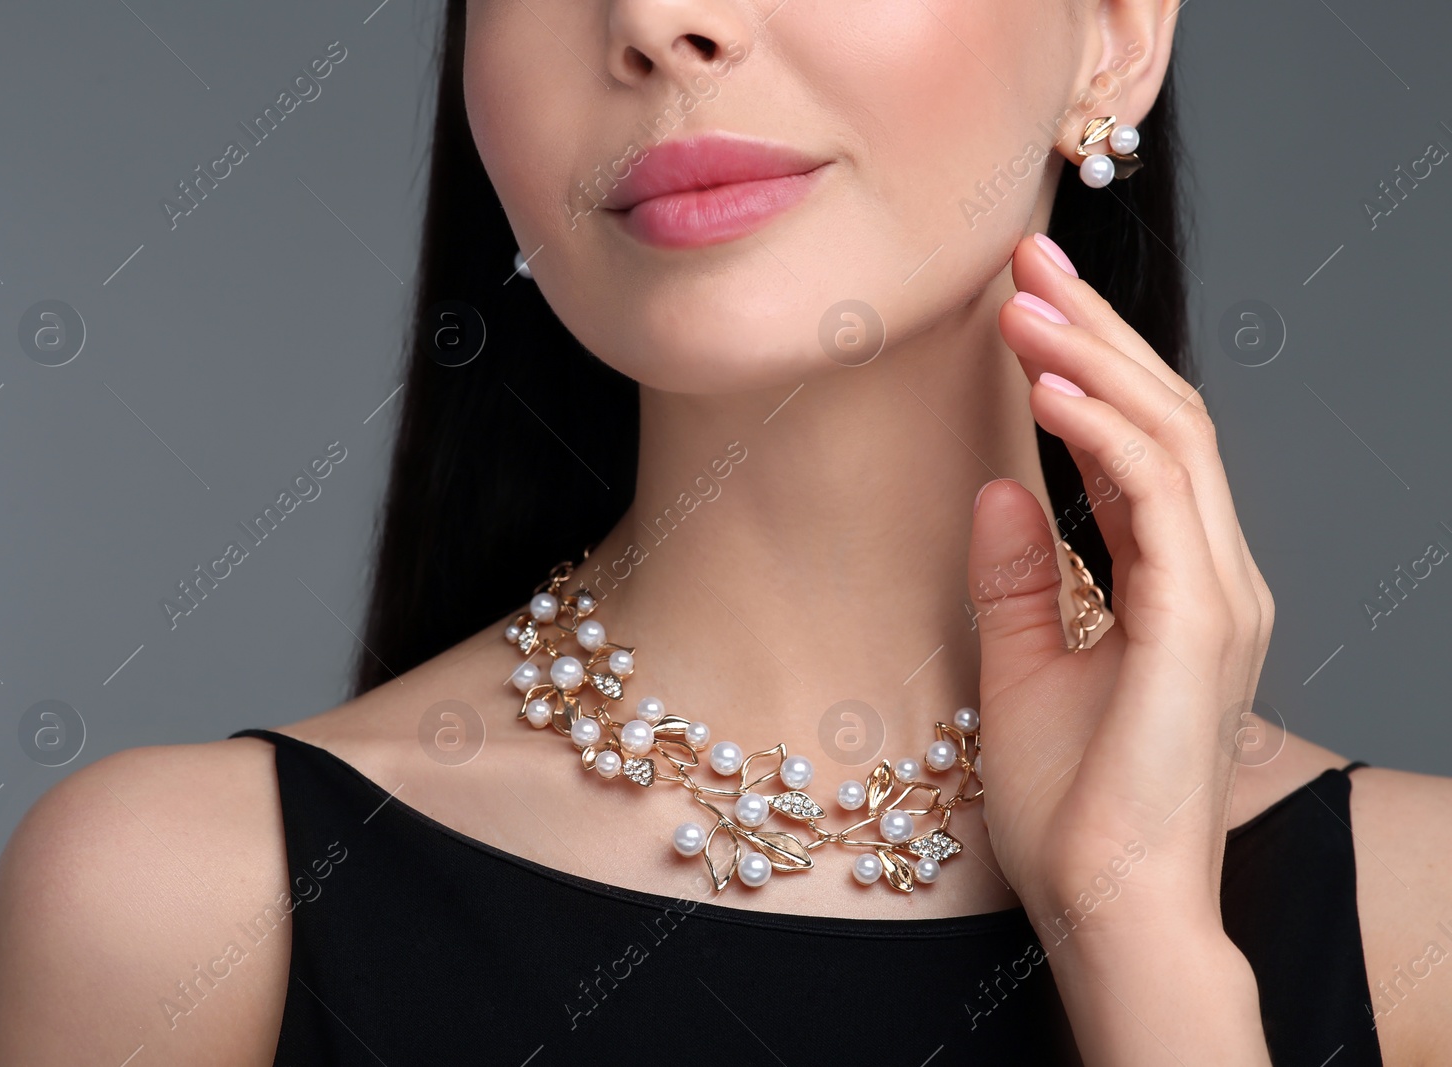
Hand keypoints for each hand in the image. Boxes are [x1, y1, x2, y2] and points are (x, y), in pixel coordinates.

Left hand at [966, 233, 1275, 1060]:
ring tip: (1024, 300)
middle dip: (1095, 331)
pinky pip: (1154, 495)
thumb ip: (1018, 577)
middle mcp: (1216, 577)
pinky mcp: (1200, 621)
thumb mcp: (1024, 668)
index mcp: (1181, 586)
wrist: (1109, 908)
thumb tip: (995, 486)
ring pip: (1169, 436)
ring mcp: (1219, 596)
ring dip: (1095, 359)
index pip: (1141, 444)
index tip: (1021, 303)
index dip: (1087, 365)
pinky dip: (1101, 430)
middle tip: (1026, 259)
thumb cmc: (1073, 809)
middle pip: (1165, 416)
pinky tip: (1044, 386)